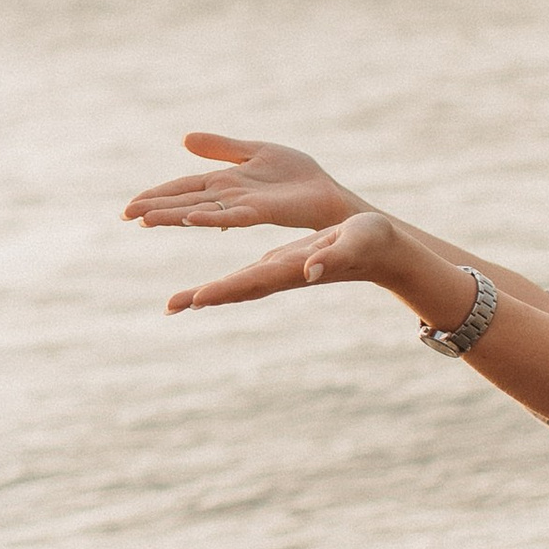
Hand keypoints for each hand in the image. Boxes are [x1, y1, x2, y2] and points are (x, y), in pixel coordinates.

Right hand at [125, 130, 356, 233]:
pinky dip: (210, 217)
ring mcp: (243, 206)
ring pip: (201, 211)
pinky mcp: (262, 211)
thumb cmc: (296, 175)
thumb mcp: (253, 151)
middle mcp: (227, 197)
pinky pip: (232, 215)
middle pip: (185, 202)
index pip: (183, 188)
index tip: (130, 207)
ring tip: (146, 220)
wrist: (328, 193)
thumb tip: (185, 140)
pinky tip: (191, 218)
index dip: (157, 195)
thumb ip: (221, 148)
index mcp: (224, 183)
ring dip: (173, 216)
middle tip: (125, 216)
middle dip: (155, 208)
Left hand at [166, 208, 407, 314]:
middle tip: (170, 307)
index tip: (198, 297)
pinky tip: (202, 293)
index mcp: (293, 269)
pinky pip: (243, 277)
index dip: (225, 288)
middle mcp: (280, 275)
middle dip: (203, 298)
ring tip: (174, 304)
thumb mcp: (354, 242)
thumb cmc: (371, 242)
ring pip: (236, 287)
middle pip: (235, 290)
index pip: (253, 280)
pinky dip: (221, 285)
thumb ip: (334, 256)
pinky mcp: (279, 265)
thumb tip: (311, 270)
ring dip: (205, 296)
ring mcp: (278, 272)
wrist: (379, 249)